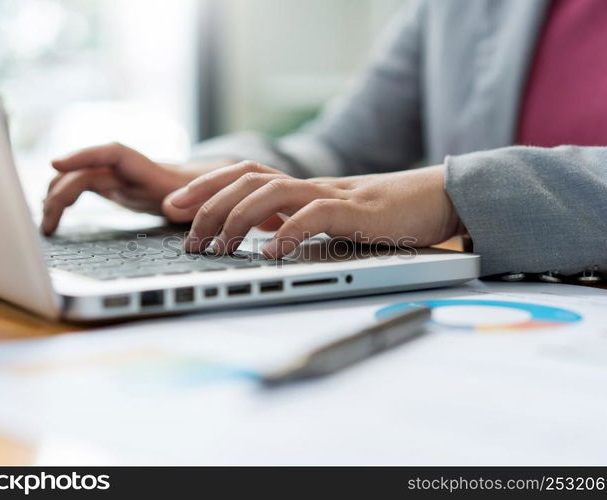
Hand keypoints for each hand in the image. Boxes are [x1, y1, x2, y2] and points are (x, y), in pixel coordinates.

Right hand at [40, 142, 226, 234]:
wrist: (203, 187)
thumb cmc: (205, 193)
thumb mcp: (203, 199)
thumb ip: (188, 201)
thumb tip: (170, 207)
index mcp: (148, 169)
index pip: (112, 153)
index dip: (84, 155)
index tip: (56, 163)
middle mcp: (127, 169)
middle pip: (83, 172)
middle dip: (60, 194)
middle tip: (48, 226)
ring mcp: (117, 176)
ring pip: (75, 179)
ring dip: (56, 198)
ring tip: (47, 227)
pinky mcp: (112, 187)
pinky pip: (80, 188)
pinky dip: (64, 201)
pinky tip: (53, 219)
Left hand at [165, 161, 462, 257]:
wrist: (434, 199)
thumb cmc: (382, 214)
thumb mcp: (329, 217)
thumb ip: (296, 220)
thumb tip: (260, 236)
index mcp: (300, 187)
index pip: (242, 173)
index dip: (204, 185)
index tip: (173, 207)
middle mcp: (309, 185)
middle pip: (246, 179)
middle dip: (208, 205)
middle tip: (189, 238)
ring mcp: (331, 194)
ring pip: (271, 191)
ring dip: (237, 218)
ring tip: (219, 248)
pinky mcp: (355, 211)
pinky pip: (314, 216)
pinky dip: (287, 233)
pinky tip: (269, 254)